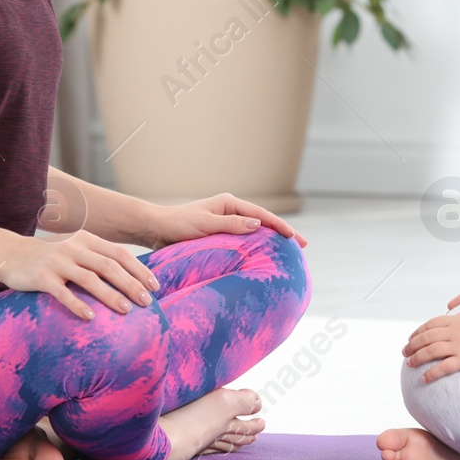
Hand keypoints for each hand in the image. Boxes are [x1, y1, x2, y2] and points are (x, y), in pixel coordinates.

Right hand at [0, 229, 160, 319]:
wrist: (8, 253)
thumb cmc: (47, 256)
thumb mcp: (74, 249)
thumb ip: (96, 257)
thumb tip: (127, 276)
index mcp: (86, 239)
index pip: (119, 254)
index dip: (139, 270)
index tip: (155, 286)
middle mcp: (74, 248)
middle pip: (109, 266)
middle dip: (131, 285)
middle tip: (147, 302)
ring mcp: (57, 262)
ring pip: (90, 279)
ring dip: (110, 295)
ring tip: (127, 311)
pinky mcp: (42, 277)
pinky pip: (63, 293)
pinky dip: (78, 305)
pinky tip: (90, 318)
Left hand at [148, 192, 307, 249]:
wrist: (157, 229)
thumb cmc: (178, 225)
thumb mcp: (205, 225)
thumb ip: (231, 225)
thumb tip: (258, 225)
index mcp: (229, 204)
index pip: (261, 215)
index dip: (280, 226)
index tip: (295, 237)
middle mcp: (229, 210)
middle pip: (262, 221)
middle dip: (282, 232)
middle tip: (303, 245)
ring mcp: (225, 222)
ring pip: (254, 230)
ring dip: (271, 239)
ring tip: (288, 251)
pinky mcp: (219, 233)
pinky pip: (244, 238)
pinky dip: (257, 244)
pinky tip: (263, 255)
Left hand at [402, 311, 459, 381]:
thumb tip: (455, 320)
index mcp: (457, 319)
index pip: (431, 324)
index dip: (418, 331)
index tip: (411, 337)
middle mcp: (455, 331)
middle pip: (426, 336)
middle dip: (412, 344)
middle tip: (404, 352)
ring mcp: (459, 345)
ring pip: (430, 350)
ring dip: (417, 357)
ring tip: (409, 363)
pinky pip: (443, 367)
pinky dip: (431, 373)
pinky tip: (424, 379)